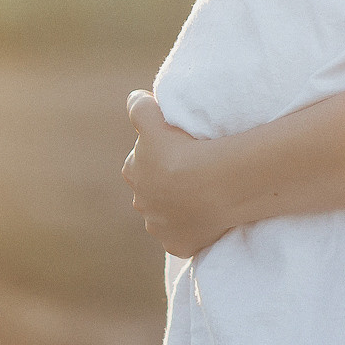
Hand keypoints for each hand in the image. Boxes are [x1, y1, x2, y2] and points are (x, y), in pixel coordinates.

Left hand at [121, 91, 231, 256]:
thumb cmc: (182, 149)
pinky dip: (193, 230)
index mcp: (133, 172)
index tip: (177, 151)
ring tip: (204, 196)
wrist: (210, 185)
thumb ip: (139, 107)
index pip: (141, 162)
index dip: (158, 155)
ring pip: (168, 216)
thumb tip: (134, 98)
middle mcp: (141, 203)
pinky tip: (208, 219)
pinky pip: (185, 237)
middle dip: (167, 185)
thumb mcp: (153, 118)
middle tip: (193, 173)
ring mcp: (159, 227)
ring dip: (180, 208)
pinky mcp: (179, 245)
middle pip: (153, 191)